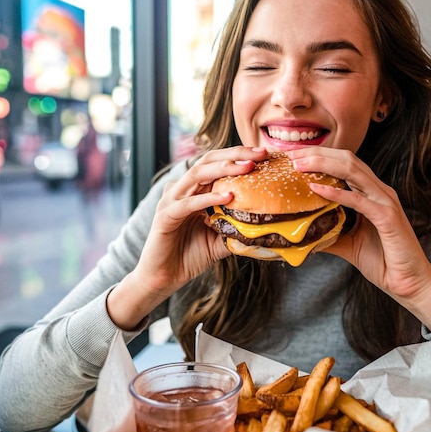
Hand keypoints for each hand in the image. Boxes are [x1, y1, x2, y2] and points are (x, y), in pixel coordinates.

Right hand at [107, 146, 267, 328]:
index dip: (240, 157)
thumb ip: (238, 229)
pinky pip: (189, 202)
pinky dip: (208, 197)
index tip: (264, 155)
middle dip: (236, 155)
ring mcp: (172, 200)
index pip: (218, 164)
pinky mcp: (165, 215)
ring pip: (198, 174)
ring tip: (247, 167)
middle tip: (260, 154)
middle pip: (209, 160)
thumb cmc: (190, 256)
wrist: (164, 277)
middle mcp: (183, 189)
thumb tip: (266, 227)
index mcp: (196, 190)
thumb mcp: (221, 239)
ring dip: (224, 168)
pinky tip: (228, 196)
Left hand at [287, 147, 430, 329]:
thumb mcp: (348, 243)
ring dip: (323, 165)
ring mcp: (385, 202)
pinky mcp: (388, 217)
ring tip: (299, 165)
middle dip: (318, 153)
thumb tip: (302, 232)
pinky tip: (316, 189)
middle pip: (347, 159)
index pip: (343, 164)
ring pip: (353, 171)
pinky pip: (359, 200)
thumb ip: (329, 232)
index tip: (293, 156)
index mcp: (371, 193)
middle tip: (291, 155)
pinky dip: (337, 193)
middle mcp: (379, 191)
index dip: (319, 156)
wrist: (410, 283)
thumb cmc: (384, 262)